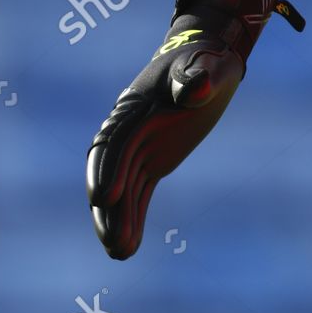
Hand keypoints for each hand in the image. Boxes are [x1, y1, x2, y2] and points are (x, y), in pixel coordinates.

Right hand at [86, 0, 301, 258]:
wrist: (207, 59)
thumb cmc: (207, 60)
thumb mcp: (207, 65)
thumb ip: (196, 77)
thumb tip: (195, 89)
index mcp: (136, 106)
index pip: (114, 141)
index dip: (107, 169)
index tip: (104, 198)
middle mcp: (129, 129)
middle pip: (110, 171)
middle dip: (108, 206)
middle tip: (114, 240)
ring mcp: (138, 147)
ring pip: (120, 188)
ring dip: (117, 220)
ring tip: (121, 253)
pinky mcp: (151, 161)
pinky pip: (136, 193)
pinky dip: (132, 218)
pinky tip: (128, 248)